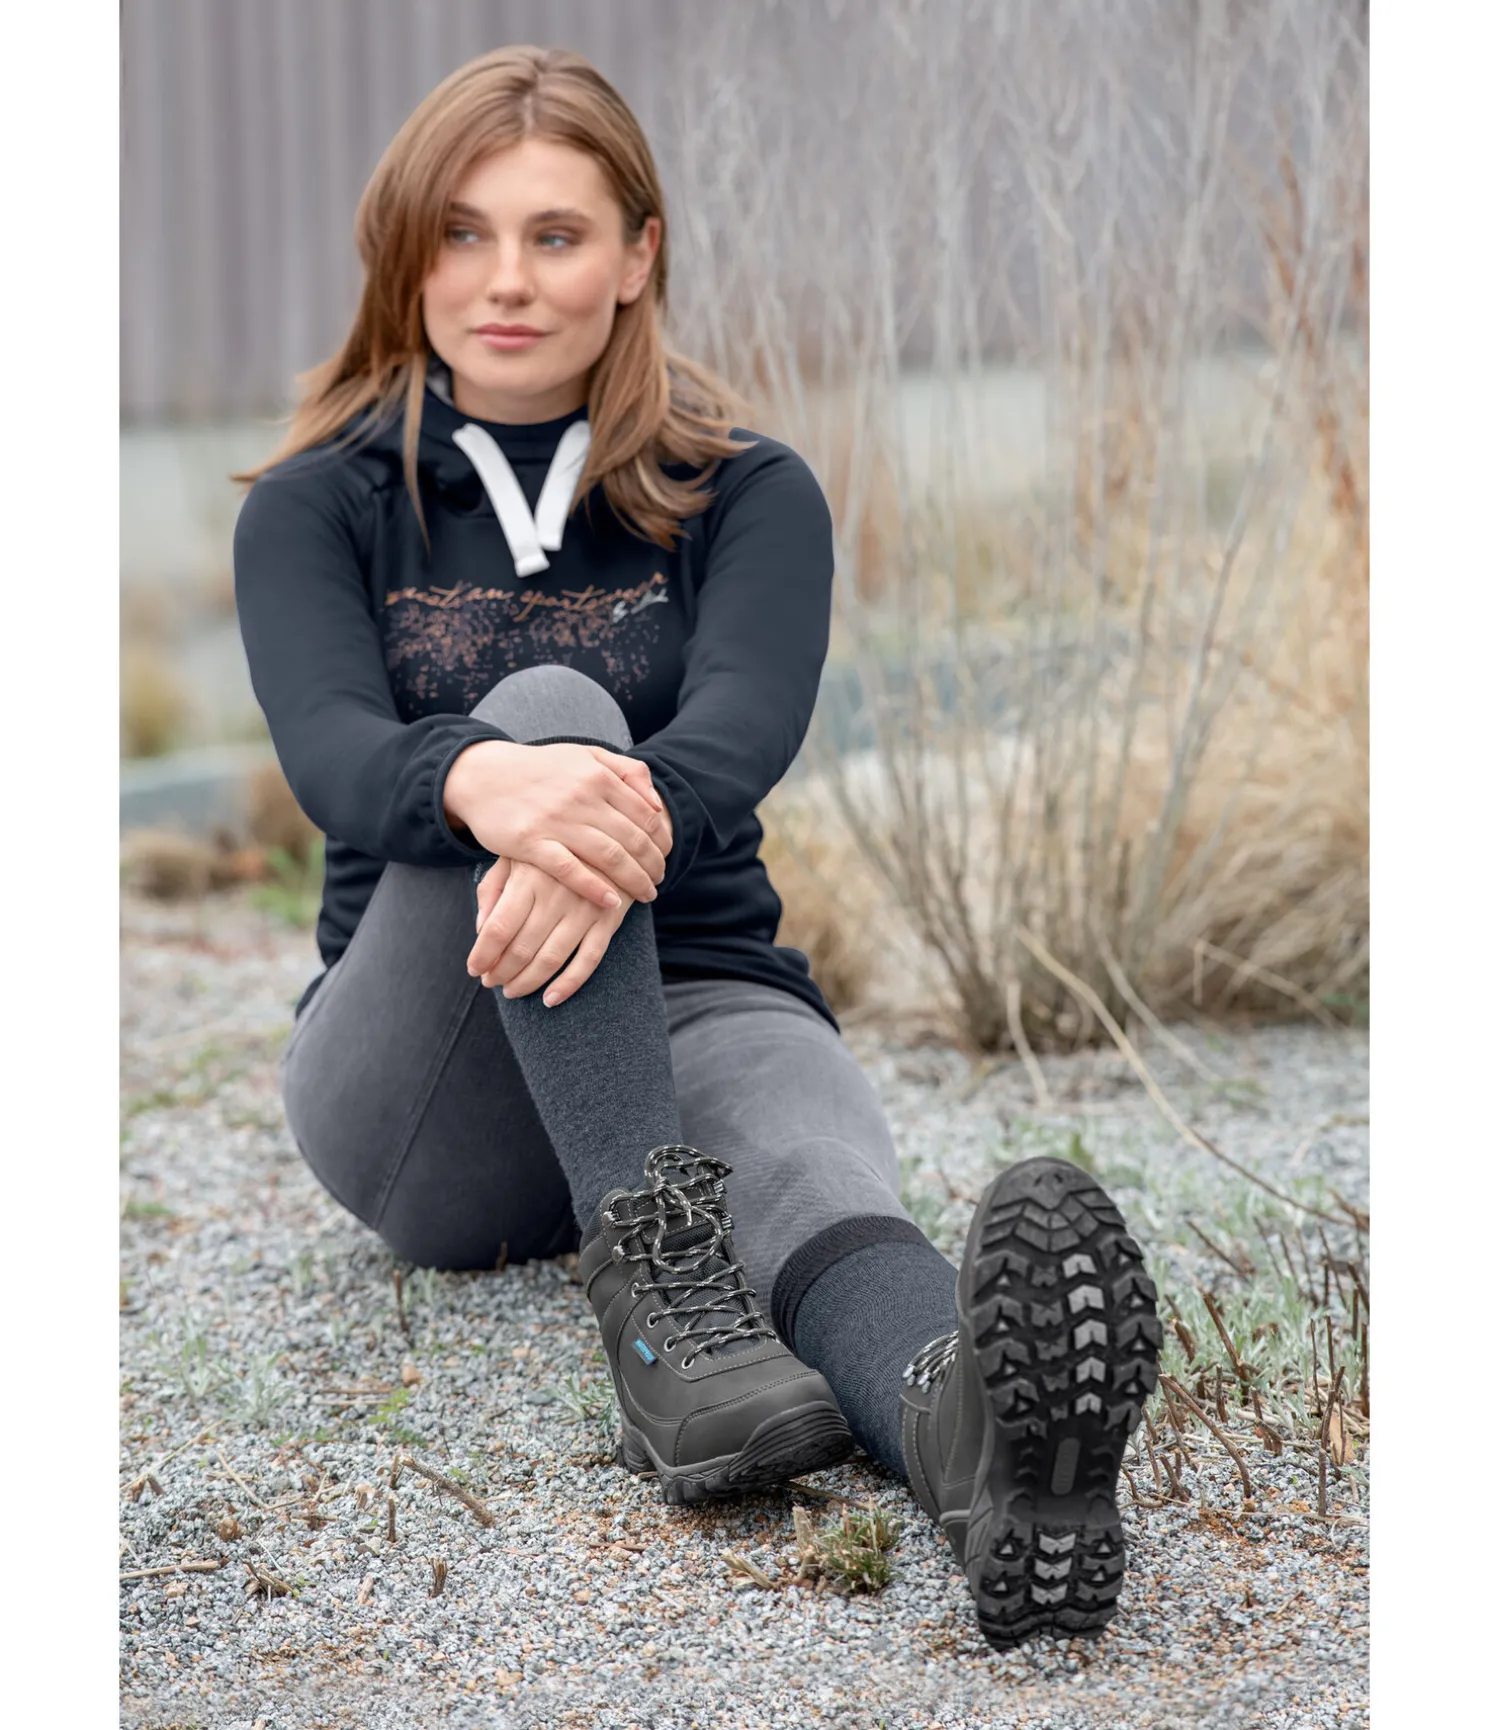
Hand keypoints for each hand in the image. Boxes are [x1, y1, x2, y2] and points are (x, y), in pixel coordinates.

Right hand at [443, 739, 670, 909]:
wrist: (483, 775)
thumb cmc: (540, 769)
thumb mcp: (585, 755)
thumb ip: (626, 771)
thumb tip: (657, 802)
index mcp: (598, 775)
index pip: (647, 815)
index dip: (663, 841)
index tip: (666, 857)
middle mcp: (581, 797)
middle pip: (634, 839)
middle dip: (654, 865)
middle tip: (660, 881)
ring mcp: (556, 821)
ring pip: (610, 857)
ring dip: (635, 881)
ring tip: (646, 894)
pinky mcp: (531, 843)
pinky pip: (571, 871)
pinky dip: (595, 889)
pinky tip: (612, 903)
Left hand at [467, 855, 630, 1005]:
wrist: (612, 830)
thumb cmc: (553, 846)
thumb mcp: (517, 854)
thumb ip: (494, 887)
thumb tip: (480, 928)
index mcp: (529, 876)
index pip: (498, 927)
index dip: (483, 955)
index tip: (474, 970)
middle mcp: (556, 894)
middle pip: (521, 948)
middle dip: (501, 972)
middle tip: (491, 982)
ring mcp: (586, 908)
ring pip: (552, 958)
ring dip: (527, 982)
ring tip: (512, 990)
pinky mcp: (609, 919)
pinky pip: (589, 960)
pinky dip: (569, 984)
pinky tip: (550, 998)